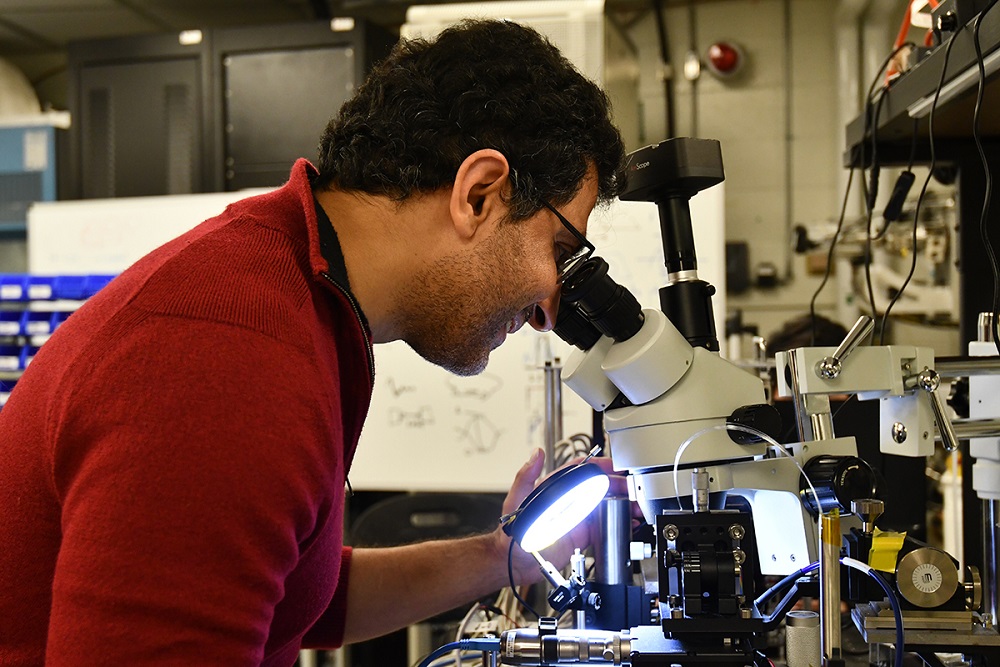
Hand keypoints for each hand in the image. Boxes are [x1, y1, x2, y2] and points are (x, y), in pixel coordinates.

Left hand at [493, 448, 636, 585]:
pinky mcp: (582, 535)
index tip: (614, 466)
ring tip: (637, 506)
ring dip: (623, 504)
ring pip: (606, 506)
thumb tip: (535, 455)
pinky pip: (605, 526)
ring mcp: (577, 518)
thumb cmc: (511, 533)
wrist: (513, 562)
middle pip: (599, 487)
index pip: (580, 471)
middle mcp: (568, 501)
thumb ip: (525, 478)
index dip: (599, 466)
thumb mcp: (516, 501)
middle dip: (619, 486)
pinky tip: (630, 523)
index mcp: (555, 489)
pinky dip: (620, 524)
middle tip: (633, 489)